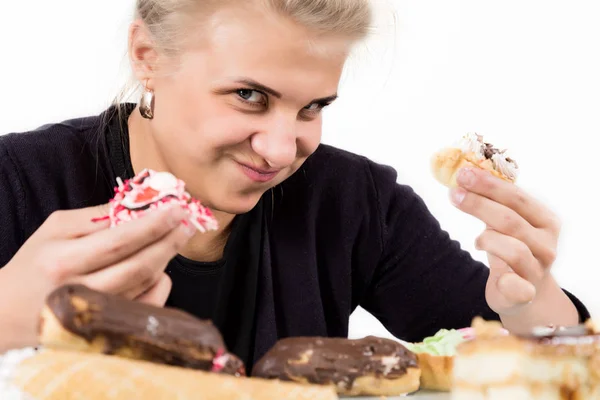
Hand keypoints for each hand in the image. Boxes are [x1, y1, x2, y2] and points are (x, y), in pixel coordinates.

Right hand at [0, 203, 194, 348]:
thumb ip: (96, 217)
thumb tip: (139, 203)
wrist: (10, 312)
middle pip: (140, 266)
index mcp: (63, 262)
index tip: (177, 209)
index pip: (120, 241)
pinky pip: (149, 304)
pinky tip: (158, 268)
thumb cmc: (35, 264)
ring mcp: (97, 315)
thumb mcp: (55, 229)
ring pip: (147, 284)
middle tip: (186, 222)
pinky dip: (160, 283)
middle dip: (170, 241)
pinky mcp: (110, 329)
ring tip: (172, 238)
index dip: (154, 224)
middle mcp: (81, 292)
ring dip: (165, 257)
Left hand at [449, 167, 561, 315]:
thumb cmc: (512, 247)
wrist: (525, 291)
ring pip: (513, 249)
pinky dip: (506, 281)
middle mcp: (547, 244)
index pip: (518, 197)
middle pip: (511, 220)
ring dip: (487, 239)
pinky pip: (517, 286)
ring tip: (478, 241)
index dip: (490, 185)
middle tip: (454, 193)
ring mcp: (538, 269)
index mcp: (545, 220)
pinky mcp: (526, 293)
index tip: (463, 174)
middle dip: (479, 204)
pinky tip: (498, 278)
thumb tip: (463, 175)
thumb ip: (494, 202)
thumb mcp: (507, 223)